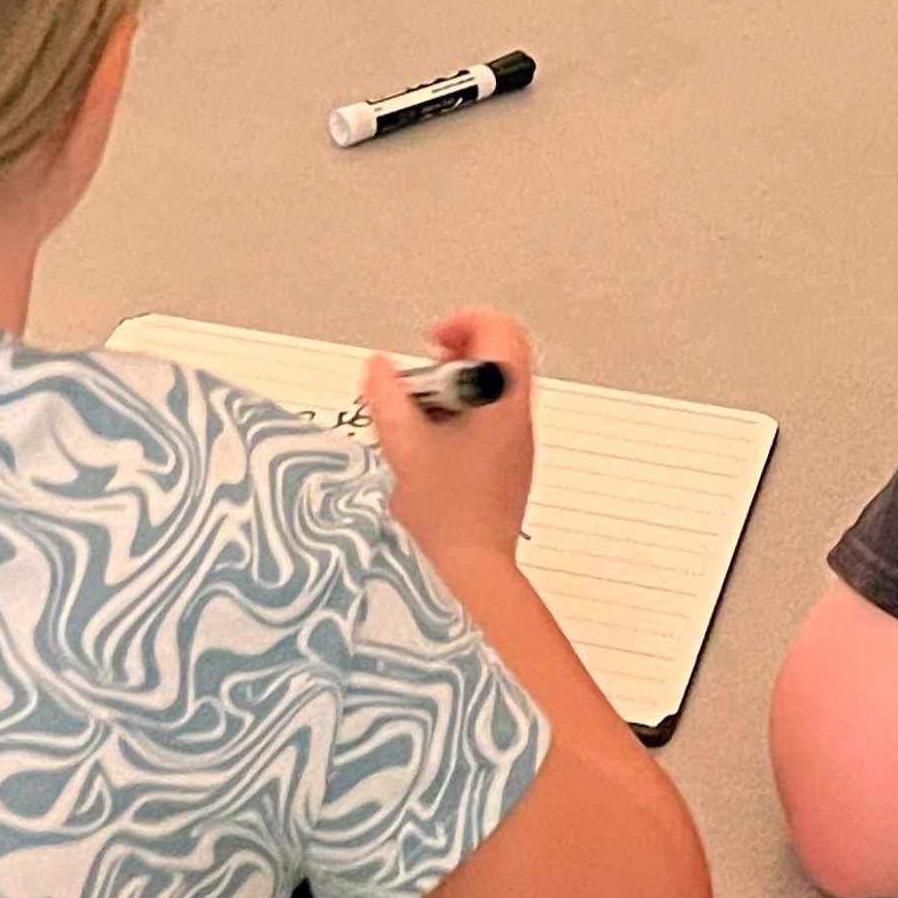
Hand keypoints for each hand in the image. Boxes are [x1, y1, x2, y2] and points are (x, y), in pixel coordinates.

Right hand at [364, 310, 537, 567]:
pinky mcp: (505, 472)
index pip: (500, 331)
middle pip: (500, 358)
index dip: (462, 322)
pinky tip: (424, 448)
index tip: (430, 340)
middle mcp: (517, 422)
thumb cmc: (442, 519)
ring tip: (415, 416)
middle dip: (454, 356)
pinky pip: (487, 426)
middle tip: (422, 375)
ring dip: (452, 392)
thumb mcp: (400, 443)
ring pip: (492, 394)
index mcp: (502, 402)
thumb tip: (380, 369)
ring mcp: (515, 449)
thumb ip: (386, 393)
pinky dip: (457, 421)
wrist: (467, 576)